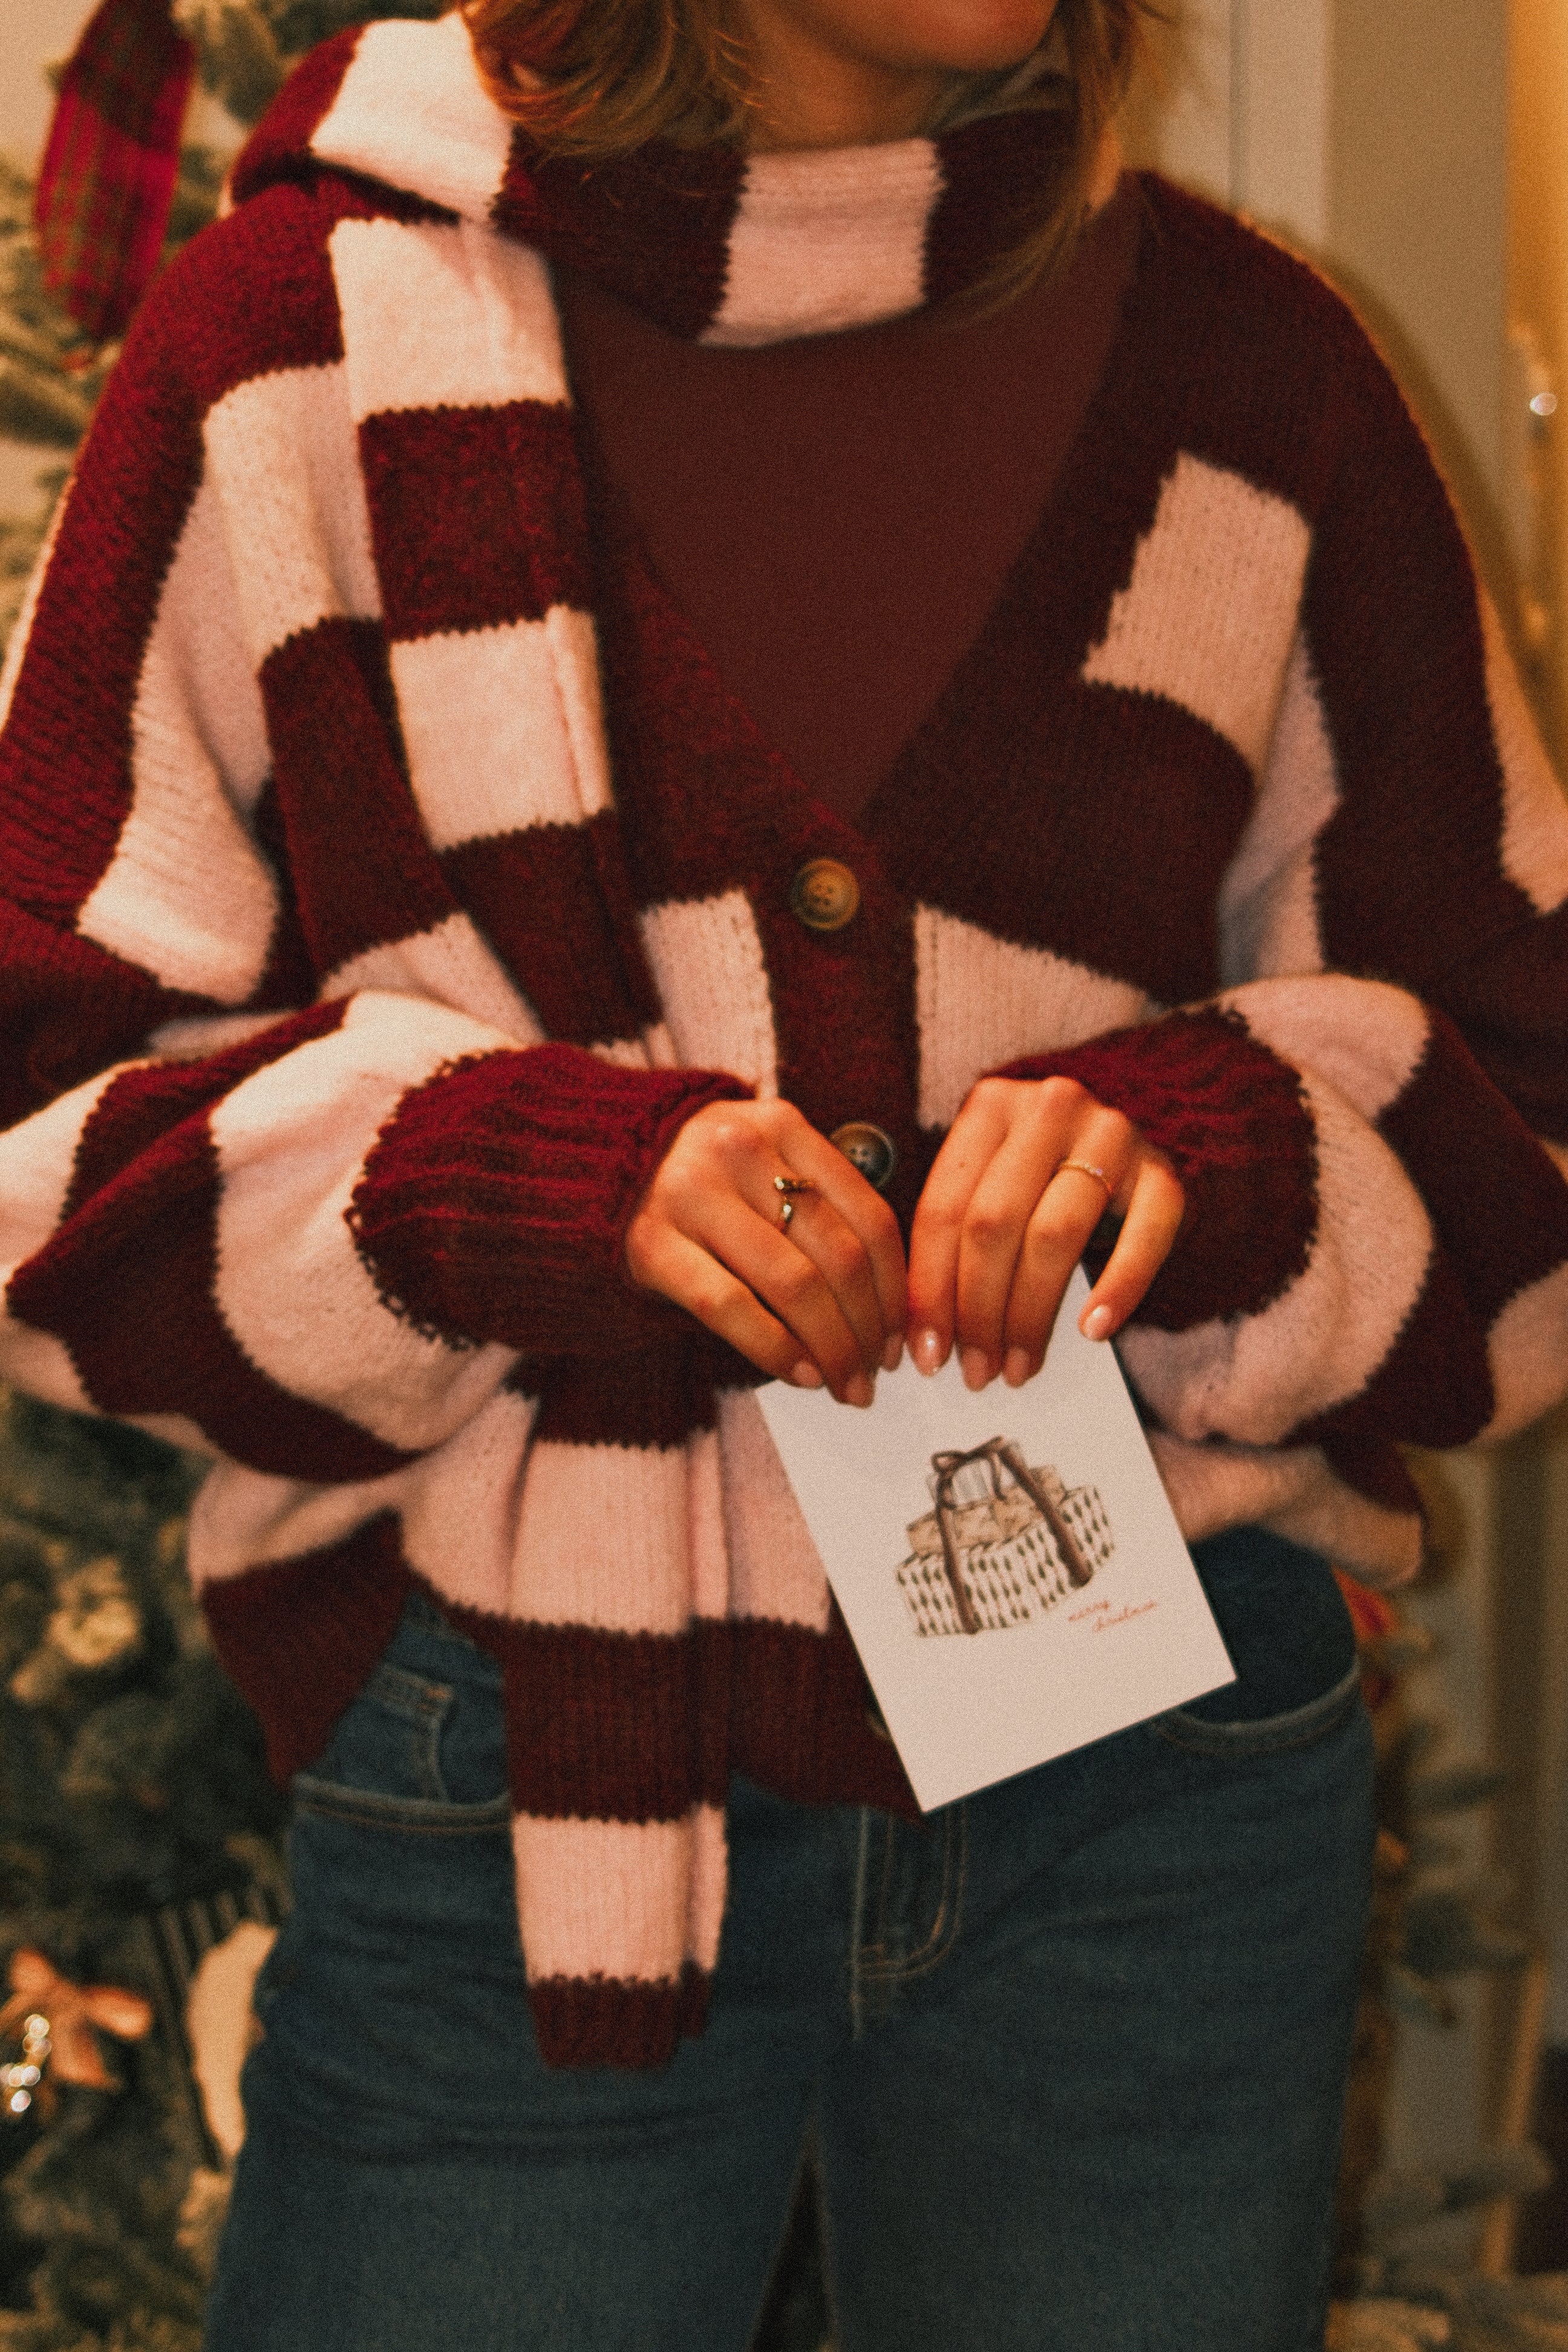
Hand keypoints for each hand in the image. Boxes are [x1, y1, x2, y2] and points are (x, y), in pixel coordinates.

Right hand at [624, 1098, 905, 1404]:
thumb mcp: (765, 1165)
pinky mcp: (651, 1242)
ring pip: (792, 1285)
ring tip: (843, 1383)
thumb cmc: (704, 1181)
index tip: (902, 1337)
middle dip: (868, 1329)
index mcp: (783, 1125)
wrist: (594, 1164)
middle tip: (875, 1374)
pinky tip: (799, 1375)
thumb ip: (819, 1209)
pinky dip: (775, 1349)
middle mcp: (740, 1150)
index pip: (869, 1217)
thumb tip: (885, 1309)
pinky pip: (730, 1307)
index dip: (896, 1289)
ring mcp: (691, 1194)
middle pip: (837, 1255)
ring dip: (830, 1348)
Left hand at [906, 1076, 1184, 1388]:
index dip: (929, 1289)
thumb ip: (952, 1237)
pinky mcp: (1163, 1171)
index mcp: (989, 1106)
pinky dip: (1119, 1288)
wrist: (1123, 1145)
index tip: (926, 1353)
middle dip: (978, 1310)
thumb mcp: (986, 1183)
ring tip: (1019, 1367)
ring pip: (1056, 1234)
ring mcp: (1112, 1134)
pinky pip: (1143, 1237)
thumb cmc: (1037, 1180)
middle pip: (994, 1223)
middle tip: (977, 1371)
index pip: (943, 1209)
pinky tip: (1093, 1331)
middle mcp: (1050, 1107)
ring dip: (1031, 1314)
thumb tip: (925, 1339)